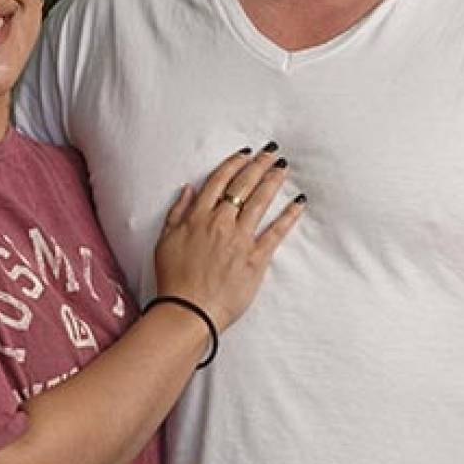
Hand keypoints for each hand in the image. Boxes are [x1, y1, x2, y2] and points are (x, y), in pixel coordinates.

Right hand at [153, 145, 304, 332]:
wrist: (188, 311)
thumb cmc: (173, 280)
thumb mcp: (165, 242)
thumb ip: (177, 213)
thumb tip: (188, 189)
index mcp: (198, 217)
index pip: (219, 181)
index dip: (233, 164)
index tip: (245, 154)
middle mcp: (220, 223)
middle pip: (243, 186)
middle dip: (258, 165)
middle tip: (271, 152)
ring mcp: (239, 240)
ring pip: (259, 202)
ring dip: (272, 181)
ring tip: (283, 168)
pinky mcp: (255, 259)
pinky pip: (276, 233)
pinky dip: (289, 216)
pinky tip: (299, 202)